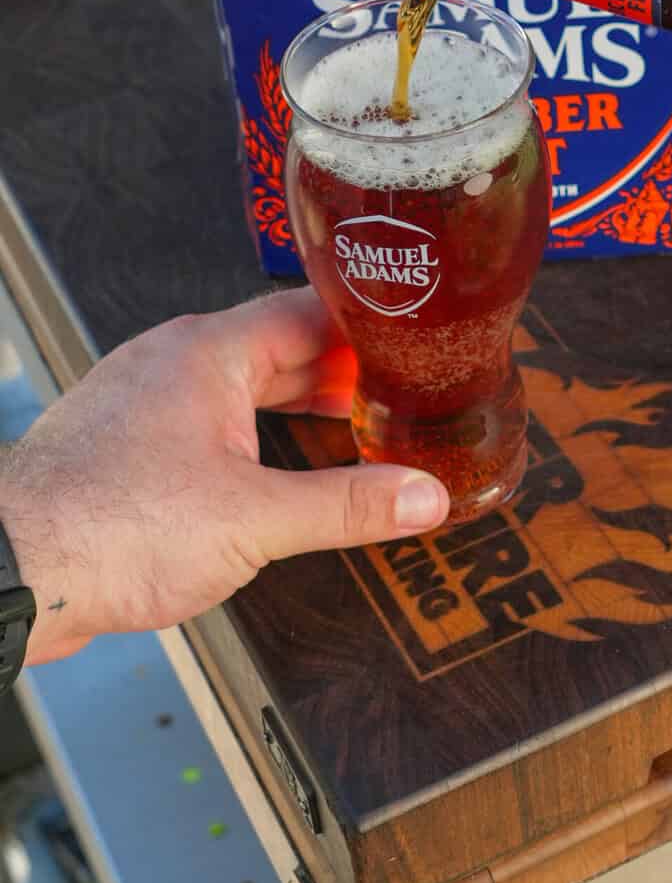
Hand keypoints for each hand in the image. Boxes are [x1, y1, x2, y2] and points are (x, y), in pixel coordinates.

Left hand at [0, 289, 448, 663]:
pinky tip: (271, 472)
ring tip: (348, 432)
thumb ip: (347, 505)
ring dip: (294, 406)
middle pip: (278, 348)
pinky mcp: (124, 443)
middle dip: (339, 375)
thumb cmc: (109, 527)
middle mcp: (173, 360)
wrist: (15, 570)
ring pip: (239, 386)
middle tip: (398, 394)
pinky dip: (251, 435)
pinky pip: (205, 420)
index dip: (368, 328)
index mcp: (209, 351)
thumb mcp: (255, 519)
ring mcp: (144, 399)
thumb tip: (420, 497)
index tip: (414, 343)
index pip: (310, 312)